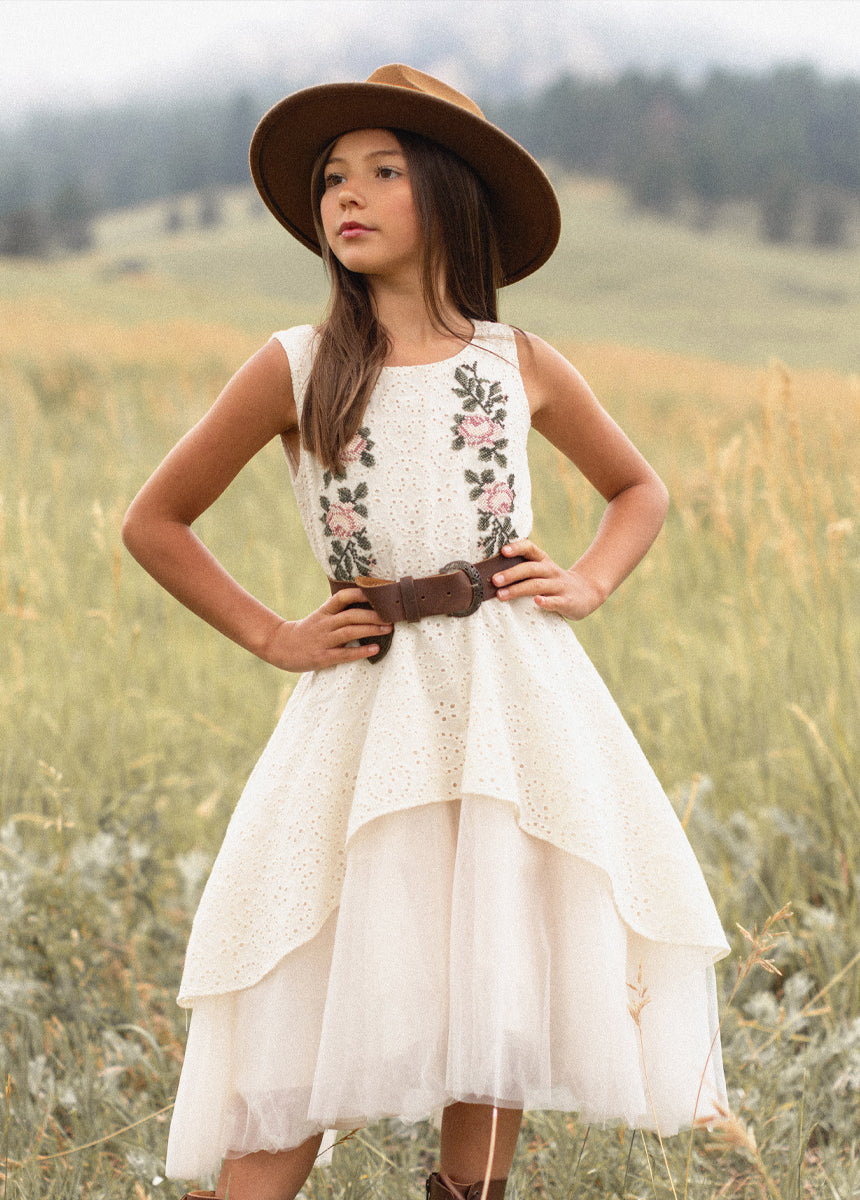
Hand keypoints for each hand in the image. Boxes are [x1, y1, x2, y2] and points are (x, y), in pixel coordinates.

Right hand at [259, 588, 392, 671]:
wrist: (280, 646)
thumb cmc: (307, 630)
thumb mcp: (320, 615)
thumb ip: (338, 610)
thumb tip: (365, 601)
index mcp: (324, 611)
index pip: (342, 597)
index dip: (359, 594)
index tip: (377, 592)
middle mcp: (324, 624)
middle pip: (351, 615)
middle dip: (373, 615)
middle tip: (392, 615)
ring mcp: (323, 640)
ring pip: (350, 632)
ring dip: (371, 630)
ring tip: (388, 629)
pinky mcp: (322, 657)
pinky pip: (344, 654)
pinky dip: (360, 651)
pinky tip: (375, 648)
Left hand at [492, 539, 604, 620]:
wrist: (587, 592)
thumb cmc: (554, 582)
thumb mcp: (541, 571)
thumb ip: (523, 569)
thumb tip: (491, 571)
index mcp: (543, 561)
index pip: (530, 549)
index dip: (517, 548)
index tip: (502, 551)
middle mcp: (551, 571)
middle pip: (530, 569)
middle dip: (511, 574)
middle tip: (494, 580)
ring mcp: (559, 586)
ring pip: (538, 585)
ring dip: (518, 589)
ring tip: (502, 595)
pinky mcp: (567, 601)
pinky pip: (556, 601)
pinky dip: (546, 601)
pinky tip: (537, 602)